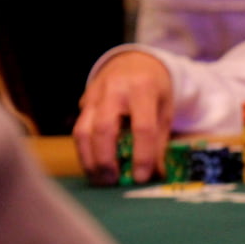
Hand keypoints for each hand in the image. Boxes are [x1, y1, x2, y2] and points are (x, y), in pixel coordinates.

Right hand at [73, 51, 173, 185]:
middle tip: (112, 181)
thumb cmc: (154, 90)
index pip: (142, 127)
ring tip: (99, 179)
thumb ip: (159, 142)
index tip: (140, 177)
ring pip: (82, 130)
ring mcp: (94, 94)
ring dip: (88, 159)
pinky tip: (93, 166)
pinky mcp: (83, 101)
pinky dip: (85, 151)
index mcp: (143, 90)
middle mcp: (114, 90)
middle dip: (106, 159)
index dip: (142, 155)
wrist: (134, 62)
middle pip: (103, 129)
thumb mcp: (165, 111)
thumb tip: (156, 175)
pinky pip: (79, 129)